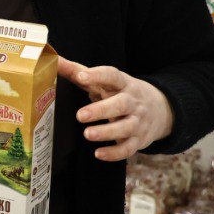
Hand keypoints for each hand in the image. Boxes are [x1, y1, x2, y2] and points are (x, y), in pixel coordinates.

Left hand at [57, 57, 173, 161]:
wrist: (159, 109)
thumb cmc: (120, 92)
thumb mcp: (103, 81)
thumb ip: (77, 71)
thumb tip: (53, 59)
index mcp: (123, 84)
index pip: (112, 76)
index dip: (98, 75)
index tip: (81, 76)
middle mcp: (132, 101)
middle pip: (121, 104)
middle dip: (101, 110)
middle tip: (80, 115)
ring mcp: (137, 121)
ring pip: (126, 127)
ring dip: (107, 132)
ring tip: (88, 134)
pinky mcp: (138, 140)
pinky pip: (128, 148)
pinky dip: (114, 153)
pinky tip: (98, 154)